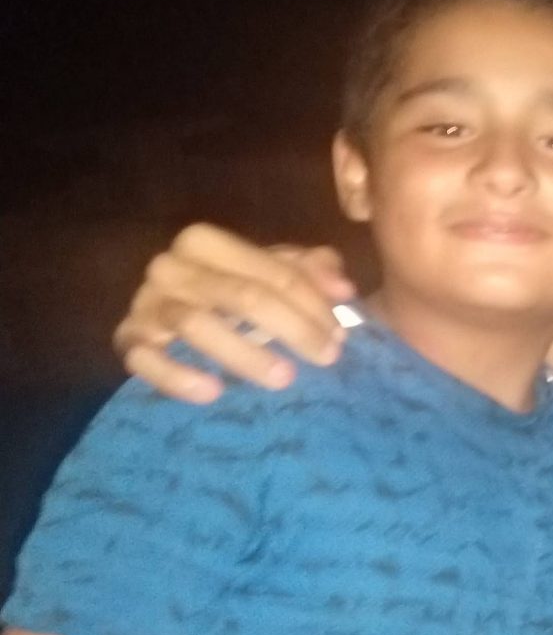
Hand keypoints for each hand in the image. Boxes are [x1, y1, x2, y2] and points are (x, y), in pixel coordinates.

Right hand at [114, 225, 354, 401]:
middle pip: (239, 294)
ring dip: (244, 353)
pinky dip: (177, 376)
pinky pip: (144, 359)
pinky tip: (212, 392)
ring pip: (195, 323)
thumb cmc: (232, 295)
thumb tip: (342, 288)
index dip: (312, 303)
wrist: (170, 325)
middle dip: (291, 327)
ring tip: (285, 379)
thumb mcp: (272, 276)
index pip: (270, 270)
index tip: (341, 336)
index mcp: (203, 242)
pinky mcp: (128, 342)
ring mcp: (145, 304)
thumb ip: (312, 271)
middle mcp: (169, 266)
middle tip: (327, 358)